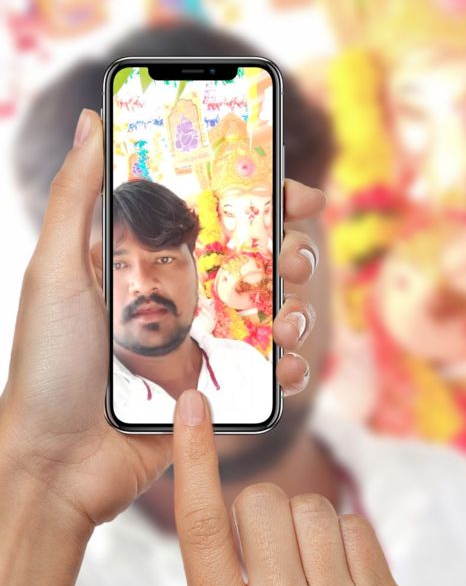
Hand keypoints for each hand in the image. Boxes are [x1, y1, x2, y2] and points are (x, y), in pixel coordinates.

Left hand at [0, 109, 323, 528]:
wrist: (53, 465)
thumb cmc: (47, 365)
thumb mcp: (55, 271)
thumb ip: (76, 195)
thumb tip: (92, 119)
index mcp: (151, 261)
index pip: (216, 214)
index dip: (262, 196)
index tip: (295, 191)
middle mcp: (184, 297)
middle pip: (258, 259)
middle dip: (290, 251)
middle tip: (294, 256)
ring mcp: (205, 344)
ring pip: (274, 311)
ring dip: (299, 307)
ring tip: (290, 320)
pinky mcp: (219, 390)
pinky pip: (272, 371)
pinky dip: (293, 365)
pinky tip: (290, 366)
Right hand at [88, 390, 428, 585]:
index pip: (201, 528)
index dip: (193, 458)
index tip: (192, 406)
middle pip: (261, 504)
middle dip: (254, 513)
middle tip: (258, 553)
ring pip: (313, 509)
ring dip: (299, 525)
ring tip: (297, 569)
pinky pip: (358, 528)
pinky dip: (342, 540)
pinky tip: (334, 578)